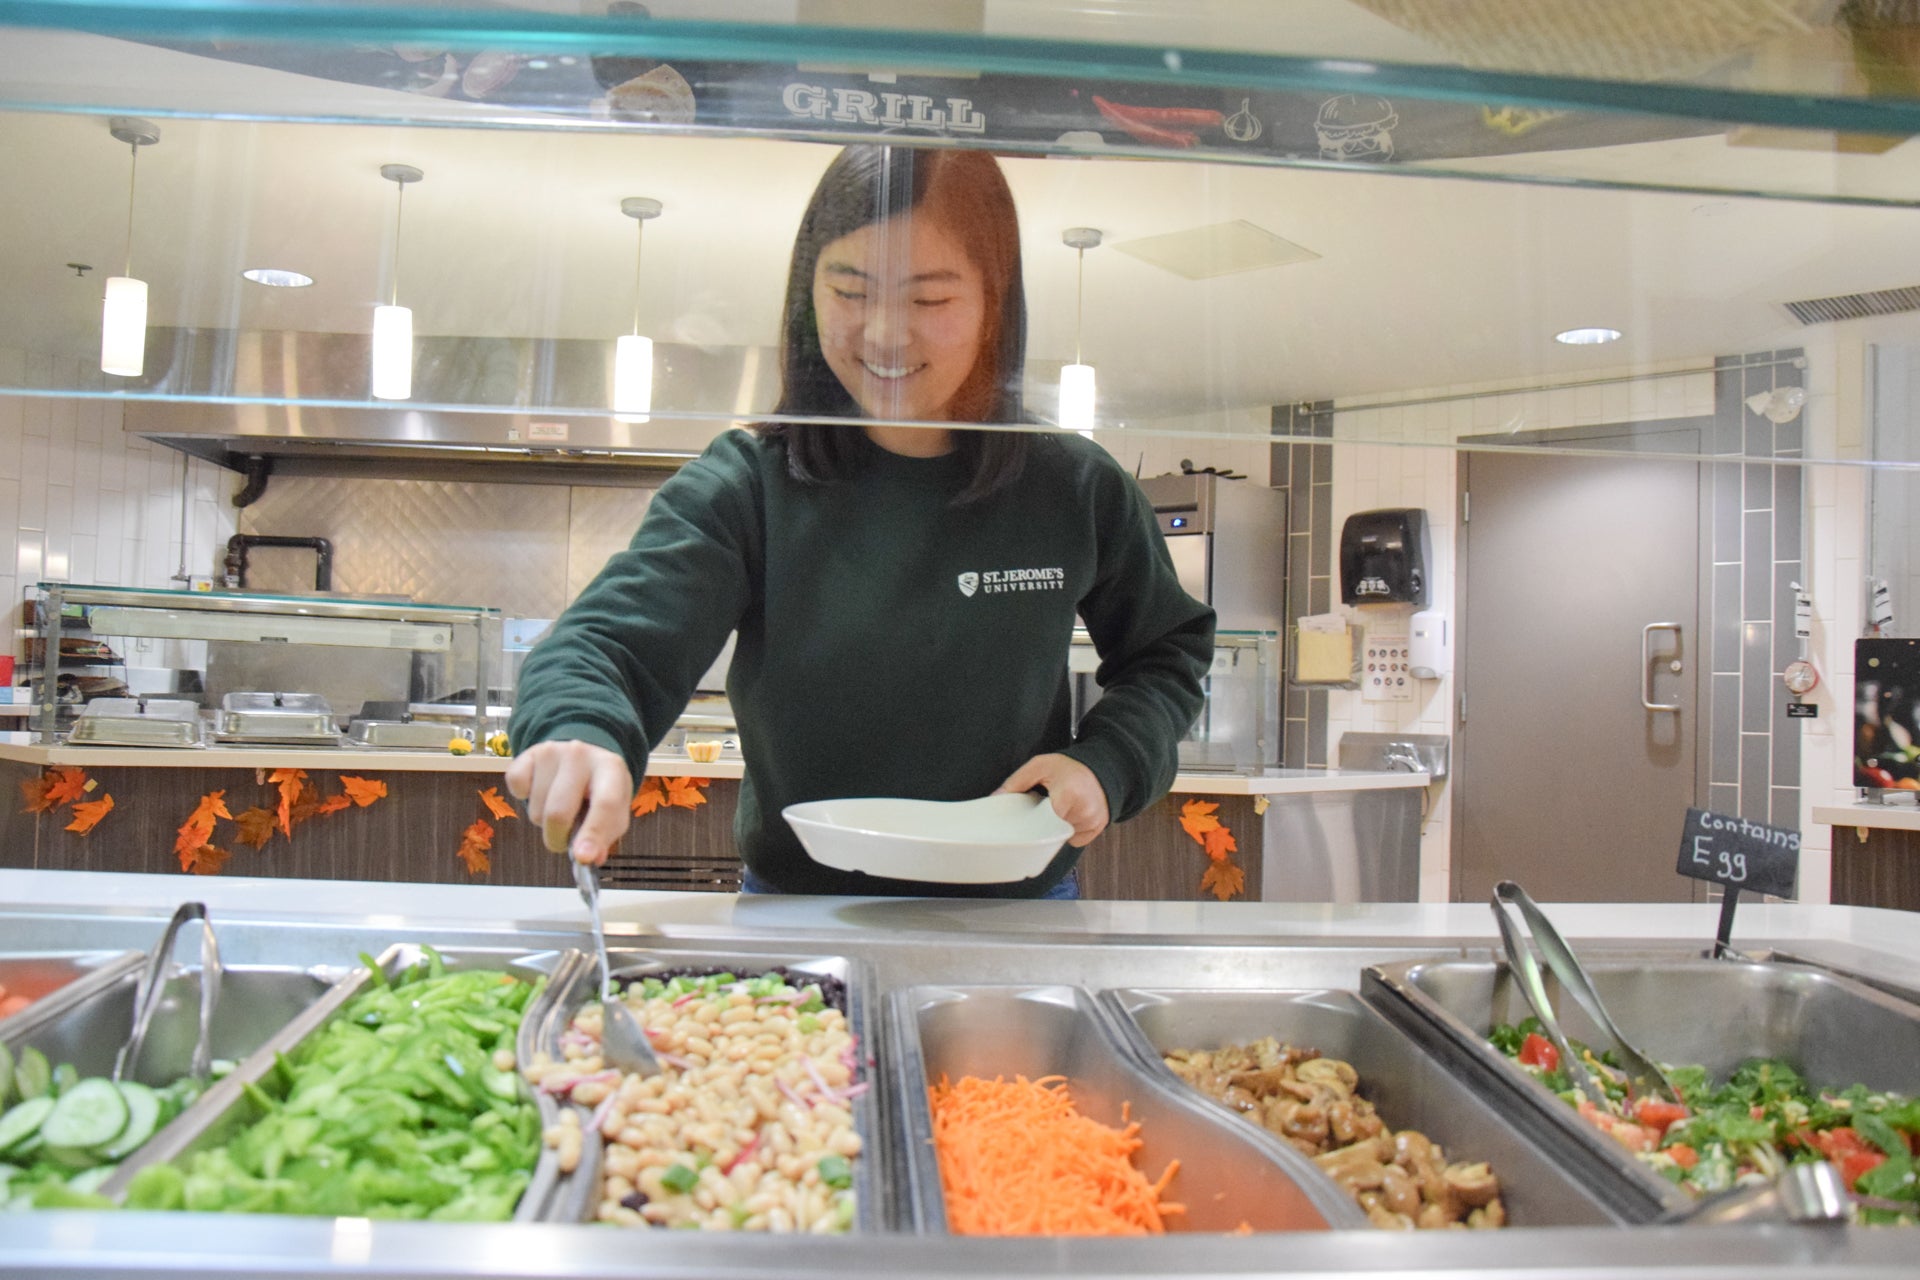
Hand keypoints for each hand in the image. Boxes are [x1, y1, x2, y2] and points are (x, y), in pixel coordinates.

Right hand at [503, 740, 632, 865]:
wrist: (584, 758)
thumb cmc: (600, 791)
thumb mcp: (614, 812)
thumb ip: (605, 836)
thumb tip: (590, 858)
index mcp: (611, 768)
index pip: (604, 804)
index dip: (593, 834)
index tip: (582, 857)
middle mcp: (581, 754)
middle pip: (558, 813)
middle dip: (557, 838)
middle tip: (563, 840)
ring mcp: (552, 751)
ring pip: (535, 808)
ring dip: (543, 821)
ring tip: (558, 806)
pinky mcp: (528, 754)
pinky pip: (517, 788)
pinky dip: (524, 799)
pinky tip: (541, 790)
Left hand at [996, 753, 1108, 847]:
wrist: (1101, 768)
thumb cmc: (1069, 767)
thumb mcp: (1040, 766)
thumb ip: (1016, 782)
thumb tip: (995, 798)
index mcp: (1068, 795)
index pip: (1042, 822)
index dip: (1032, 821)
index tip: (1028, 816)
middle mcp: (1083, 812)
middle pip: (1050, 831)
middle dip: (1044, 822)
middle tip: (1044, 807)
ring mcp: (1092, 822)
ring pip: (1062, 836)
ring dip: (1056, 826)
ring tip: (1060, 806)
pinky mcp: (1097, 829)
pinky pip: (1074, 839)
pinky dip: (1068, 830)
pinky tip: (1070, 814)